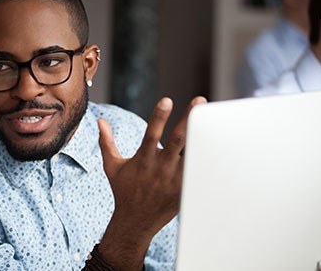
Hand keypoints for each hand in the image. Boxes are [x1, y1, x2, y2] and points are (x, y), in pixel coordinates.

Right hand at [96, 96, 206, 269]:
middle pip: (178, 139)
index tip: (167, 100)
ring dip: (202, 137)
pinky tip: (220, 146)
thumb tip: (100, 121)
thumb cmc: (123, 190)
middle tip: (200, 100)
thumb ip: (107, 142)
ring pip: (192, 153)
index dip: (159, 116)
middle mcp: (160, 167)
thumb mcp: (111, 166)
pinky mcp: (184, 189)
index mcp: (143, 159)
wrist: (135, 221)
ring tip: (214, 120)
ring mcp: (175, 179)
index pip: (151, 133)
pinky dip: (207, 159)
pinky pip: (198, 171)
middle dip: (188, 119)